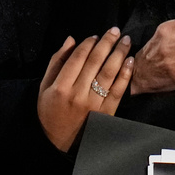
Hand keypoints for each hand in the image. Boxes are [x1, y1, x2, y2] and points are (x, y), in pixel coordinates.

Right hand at [38, 27, 132, 151]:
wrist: (59, 143)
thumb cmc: (49, 112)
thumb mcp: (44, 87)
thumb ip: (56, 62)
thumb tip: (71, 40)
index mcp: (60, 87)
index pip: (77, 58)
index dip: (88, 44)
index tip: (95, 35)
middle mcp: (77, 93)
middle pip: (95, 62)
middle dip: (107, 43)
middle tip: (116, 31)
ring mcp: (93, 104)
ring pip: (109, 73)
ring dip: (119, 54)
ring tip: (126, 41)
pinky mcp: (106, 113)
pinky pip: (118, 90)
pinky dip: (125, 74)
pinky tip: (130, 61)